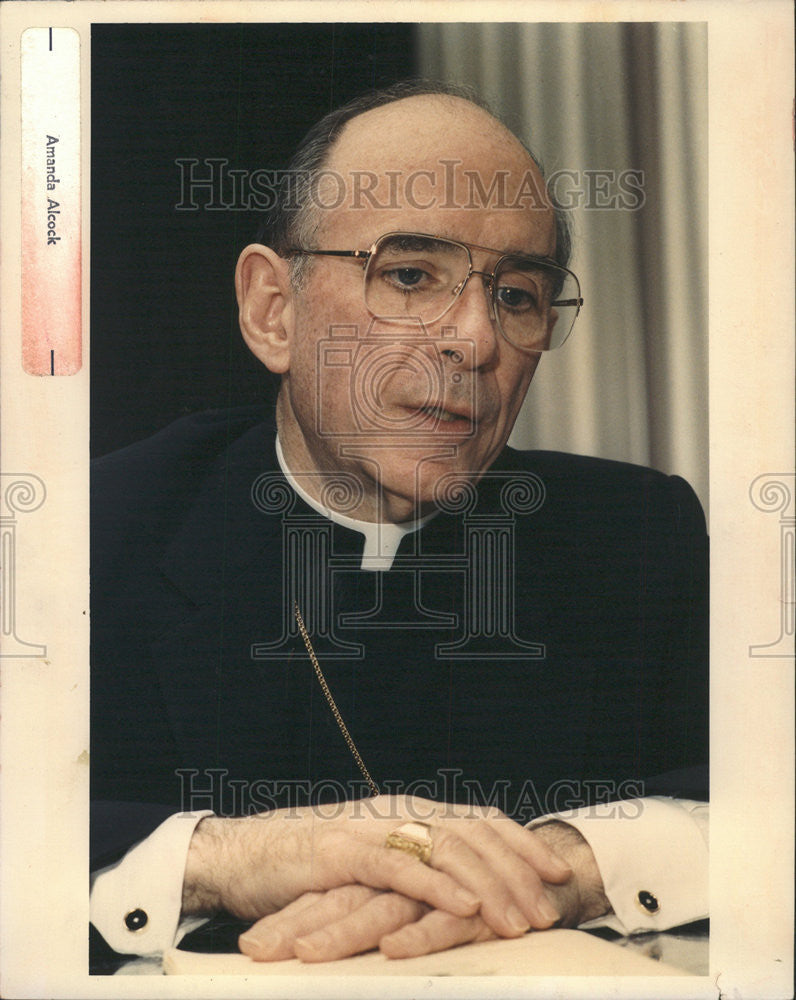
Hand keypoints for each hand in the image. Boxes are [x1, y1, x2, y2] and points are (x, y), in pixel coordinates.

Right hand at [182, 796, 571, 941]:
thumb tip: (464, 890)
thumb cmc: (313, 869)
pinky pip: (400, 868)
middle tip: (548, 909)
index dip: (521, 844)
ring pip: (445, 849)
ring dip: (487, 885)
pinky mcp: (343, 855)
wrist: (246, 856)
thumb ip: (414, 868)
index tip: (558, 871)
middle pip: (472, 834)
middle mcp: (398, 814)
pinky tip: (464, 907)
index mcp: (410, 814)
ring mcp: (372, 830)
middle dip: (516, 871)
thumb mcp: (374, 866)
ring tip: (518, 919)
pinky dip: (437, 887)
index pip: (479, 821)